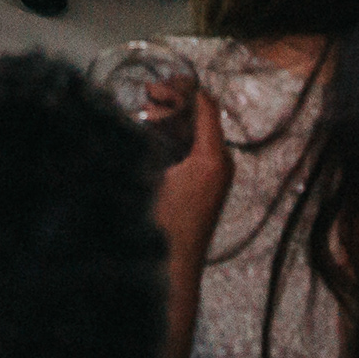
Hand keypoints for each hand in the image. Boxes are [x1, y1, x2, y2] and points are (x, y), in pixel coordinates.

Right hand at [147, 75, 232, 265]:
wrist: (171, 271)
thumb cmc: (165, 221)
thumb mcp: (154, 174)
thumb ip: (151, 138)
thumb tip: (139, 109)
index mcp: (214, 155)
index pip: (205, 106)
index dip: (180, 89)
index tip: (152, 86)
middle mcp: (219, 163)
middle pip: (200, 118)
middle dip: (173, 103)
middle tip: (144, 96)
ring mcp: (212, 178)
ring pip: (193, 135)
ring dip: (170, 120)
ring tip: (143, 112)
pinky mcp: (201, 190)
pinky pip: (191, 152)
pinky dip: (172, 139)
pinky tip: (148, 137)